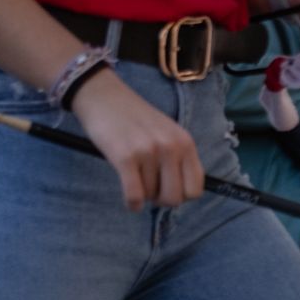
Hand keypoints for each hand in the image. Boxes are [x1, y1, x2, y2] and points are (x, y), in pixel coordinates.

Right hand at [67, 67, 204, 209]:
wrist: (103, 96)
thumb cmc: (133, 118)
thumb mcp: (166, 133)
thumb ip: (178, 158)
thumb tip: (179, 195)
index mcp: (184, 142)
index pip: (196, 188)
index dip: (182, 195)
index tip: (167, 189)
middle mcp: (170, 146)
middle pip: (175, 198)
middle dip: (160, 200)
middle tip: (149, 189)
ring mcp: (148, 151)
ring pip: (151, 196)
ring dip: (142, 194)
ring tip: (134, 177)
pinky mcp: (126, 156)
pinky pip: (135, 195)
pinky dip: (132, 203)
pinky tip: (129, 199)